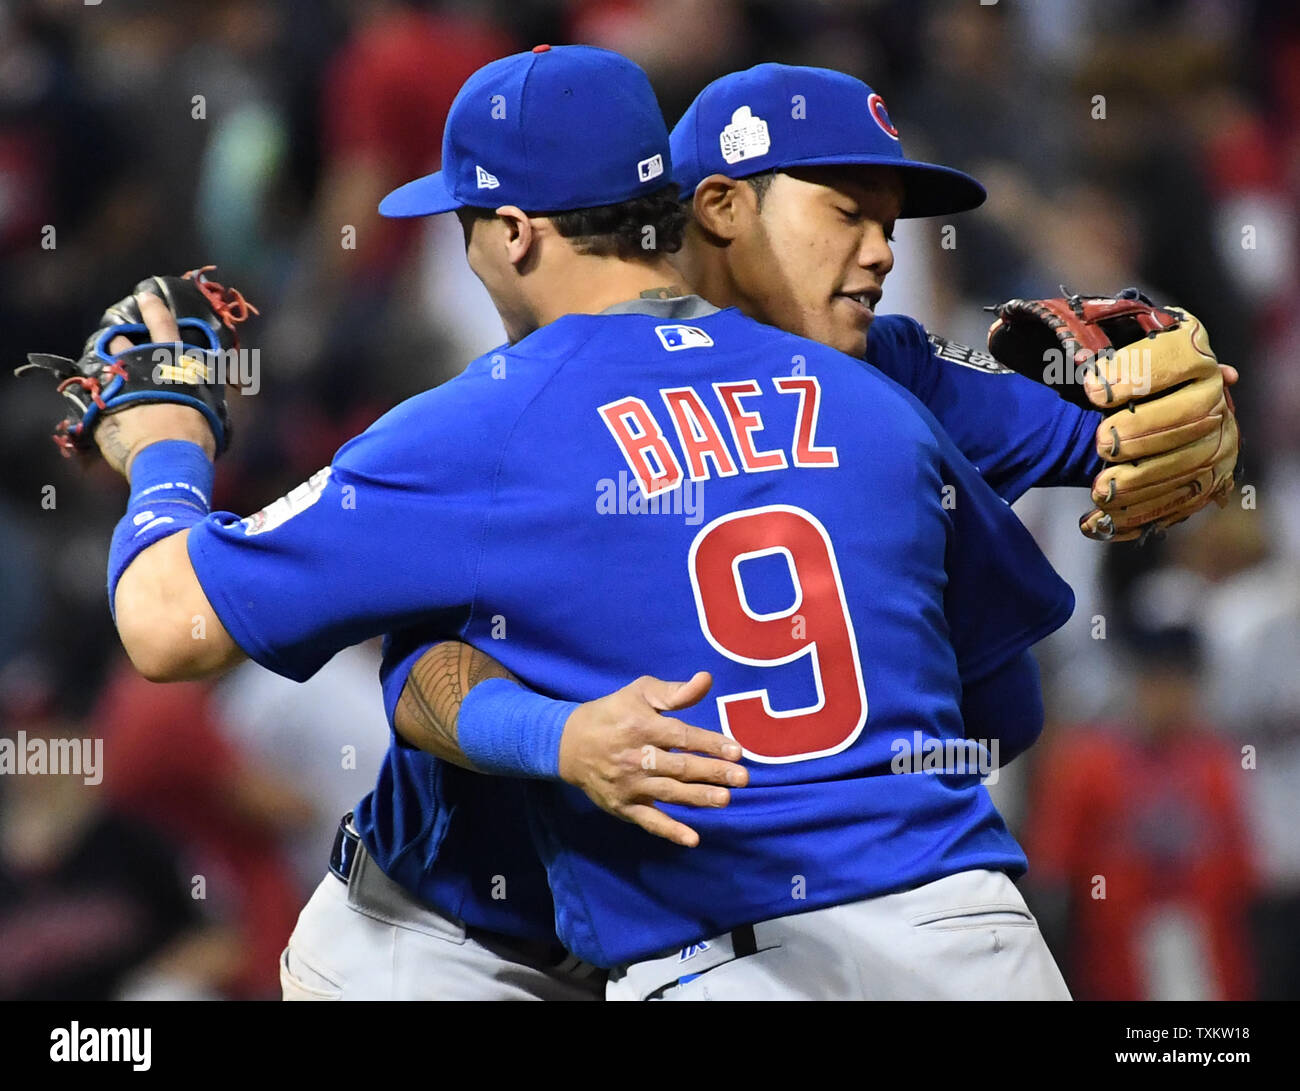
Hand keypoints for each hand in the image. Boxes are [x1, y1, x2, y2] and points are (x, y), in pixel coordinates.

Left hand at [96, 293, 216, 475]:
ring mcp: (114, 385)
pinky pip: (96, 401)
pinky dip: (100, 406)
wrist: (167, 457)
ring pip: (104, 368)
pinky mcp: (98, 408)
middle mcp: (139, 368)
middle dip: (121, 342)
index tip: (145, 296)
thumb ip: (202, 397)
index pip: (163, 326)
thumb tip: (209, 400)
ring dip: (107, 371)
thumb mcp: (209, 410)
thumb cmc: (196, 435)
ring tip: (110, 379)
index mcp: (172, 364)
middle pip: (122, 344)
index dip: (154, 309)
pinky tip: (106, 418)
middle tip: (121, 344)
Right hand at [557, 672, 747, 847]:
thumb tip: (706, 680)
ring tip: (725, 799)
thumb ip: (674, 692)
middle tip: (743, 778)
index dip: (710, 744)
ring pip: (669, 793)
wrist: (568, 744)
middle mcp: (637, 757)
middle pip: (680, 767)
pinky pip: (649, 821)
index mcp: (642, 726)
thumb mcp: (639, 693)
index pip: (682, 736)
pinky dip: (670, 831)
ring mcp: (630, 785)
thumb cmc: (612, 713)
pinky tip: (692, 839)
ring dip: (698, 798)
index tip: (737, 751)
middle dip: (712, 772)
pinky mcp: (623, 807)